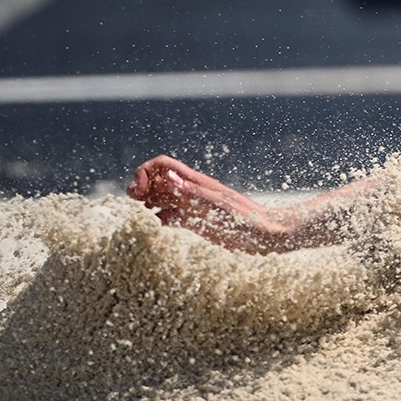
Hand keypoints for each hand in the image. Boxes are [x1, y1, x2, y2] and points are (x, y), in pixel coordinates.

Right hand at [127, 154, 280, 251]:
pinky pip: (170, 217)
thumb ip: (192, 192)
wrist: (265, 235)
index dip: (145, 173)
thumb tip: (168, 177)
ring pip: (161, 198)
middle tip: (134, 202)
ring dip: (146, 202)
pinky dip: (157, 219)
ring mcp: (192, 207)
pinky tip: (153, 229)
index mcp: (195, 182)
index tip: (140, 192)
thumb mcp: (217, 205)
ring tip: (139, 215)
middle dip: (140, 187)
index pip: (162, 165)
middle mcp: (190, 192)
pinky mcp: (195, 222)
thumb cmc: (245, 220)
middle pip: (157, 180)